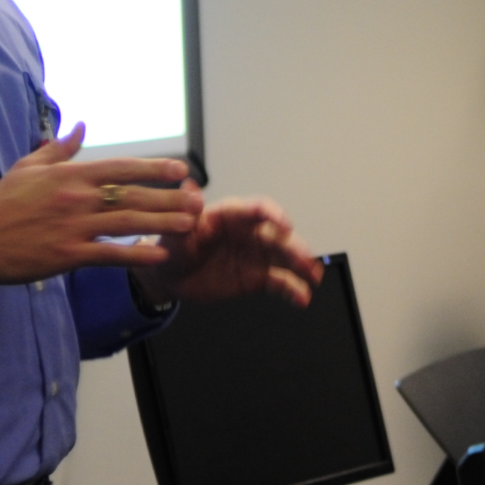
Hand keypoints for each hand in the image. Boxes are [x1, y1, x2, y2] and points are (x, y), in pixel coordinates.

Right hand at [0, 127, 207, 289]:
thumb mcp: (28, 168)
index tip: (180, 170)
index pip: (121, 168)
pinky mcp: (67, 255)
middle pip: (132, 195)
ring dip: (162, 224)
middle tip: (197, 200)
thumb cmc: (0, 204)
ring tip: (190, 225)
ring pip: (128, 223)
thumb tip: (79, 125)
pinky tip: (160, 256)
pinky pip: (109, 255)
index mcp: (69, 175)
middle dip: (169, 197)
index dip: (154, 168)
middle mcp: (76, 198)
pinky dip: (136, 255)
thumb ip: (59, 149)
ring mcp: (73, 227)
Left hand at [136, 192, 323, 310]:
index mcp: (231, 215)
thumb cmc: (173, 247)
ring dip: (302, 266)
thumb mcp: (175, 231)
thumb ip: (185, 212)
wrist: (171, 277)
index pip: (258, 209)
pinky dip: (294, 290)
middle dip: (295, 246)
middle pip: (278, 236)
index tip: (286, 225)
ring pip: (285, 258)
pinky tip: (302, 299)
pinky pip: (280, 283)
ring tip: (313, 277)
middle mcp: (250, 233)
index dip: (274, 215)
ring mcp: (256, 255)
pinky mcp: (258, 278)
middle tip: (306, 258)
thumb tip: (188, 186)